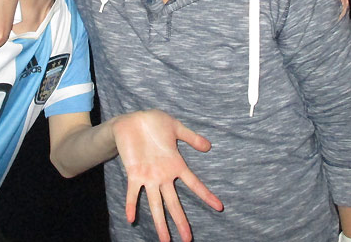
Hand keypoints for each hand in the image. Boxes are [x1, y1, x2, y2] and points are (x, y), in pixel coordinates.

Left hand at [112, 109, 222, 241]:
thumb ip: (191, 137)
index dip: (206, 195)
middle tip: (188, 240)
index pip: (194, 183)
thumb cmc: (153, 122)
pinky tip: (131, 218)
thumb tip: (209, 146)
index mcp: (175, 164)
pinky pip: (132, 192)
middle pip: (174, 202)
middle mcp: (163, 175)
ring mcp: (148, 176)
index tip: (219, 207)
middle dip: (181, 221)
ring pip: (156, 203)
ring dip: (160, 222)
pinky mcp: (134, 173)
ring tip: (165, 240)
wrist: (131, 120)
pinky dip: (131, 204)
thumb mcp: (175, 128)